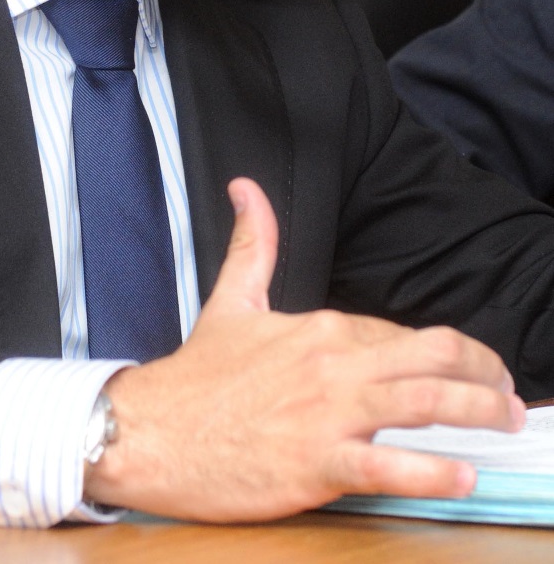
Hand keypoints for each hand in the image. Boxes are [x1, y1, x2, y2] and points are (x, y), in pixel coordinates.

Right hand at [85, 177, 523, 521]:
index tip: (465, 369)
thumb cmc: (197, 376)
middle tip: (509, 395)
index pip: (402, 334)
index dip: (442, 354)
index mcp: (320, 326)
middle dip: (486, 375)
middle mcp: (333, 363)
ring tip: (507, 424)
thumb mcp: (231, 302)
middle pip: (435, 358)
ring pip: (427, 403)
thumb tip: (248, 187)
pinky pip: (391, 466)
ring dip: (481, 412)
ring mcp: (328, 413)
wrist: (153, 432)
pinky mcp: (318, 463)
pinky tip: (462, 476)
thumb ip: (254, 243)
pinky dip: (434, 472)